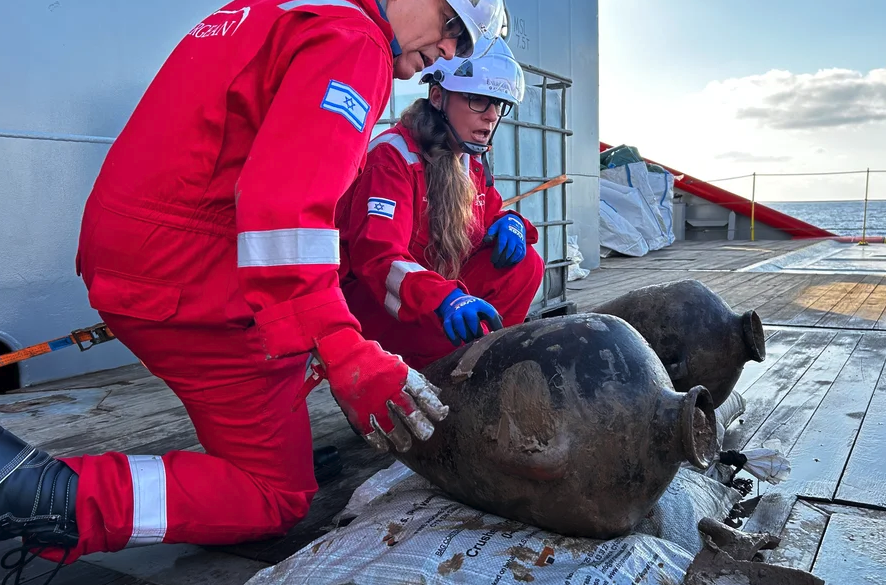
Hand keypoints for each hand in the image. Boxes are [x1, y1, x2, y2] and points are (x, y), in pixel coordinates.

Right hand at [313, 328, 448, 451]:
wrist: (344, 355)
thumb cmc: (375, 361)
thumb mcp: (398, 365)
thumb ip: (417, 380)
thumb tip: (437, 393)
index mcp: (400, 376)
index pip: (421, 393)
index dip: (433, 405)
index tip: (441, 415)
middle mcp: (387, 389)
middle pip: (408, 411)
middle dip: (419, 425)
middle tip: (426, 434)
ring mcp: (371, 401)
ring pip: (389, 425)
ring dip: (399, 437)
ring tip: (405, 445)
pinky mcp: (357, 410)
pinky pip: (369, 430)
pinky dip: (377, 441)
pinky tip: (384, 446)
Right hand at [435, 289, 502, 345]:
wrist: (454, 300)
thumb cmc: (474, 309)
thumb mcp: (485, 309)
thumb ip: (494, 318)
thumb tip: (502, 331)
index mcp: (480, 304)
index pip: (490, 313)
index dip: (496, 324)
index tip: (498, 334)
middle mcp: (467, 307)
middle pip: (472, 319)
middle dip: (477, 331)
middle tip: (480, 339)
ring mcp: (456, 313)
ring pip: (459, 323)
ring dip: (465, 335)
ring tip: (469, 342)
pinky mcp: (447, 319)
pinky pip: (448, 328)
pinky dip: (453, 337)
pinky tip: (457, 343)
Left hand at [483, 214, 525, 268]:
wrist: (517, 222)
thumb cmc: (503, 226)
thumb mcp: (495, 226)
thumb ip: (490, 233)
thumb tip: (485, 240)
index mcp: (505, 232)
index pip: (501, 245)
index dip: (497, 254)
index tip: (492, 260)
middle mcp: (514, 238)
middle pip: (508, 251)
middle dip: (501, 260)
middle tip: (495, 265)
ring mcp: (520, 242)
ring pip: (515, 254)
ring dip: (507, 262)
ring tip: (500, 266)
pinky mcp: (523, 246)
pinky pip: (521, 255)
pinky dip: (515, 261)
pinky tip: (508, 264)